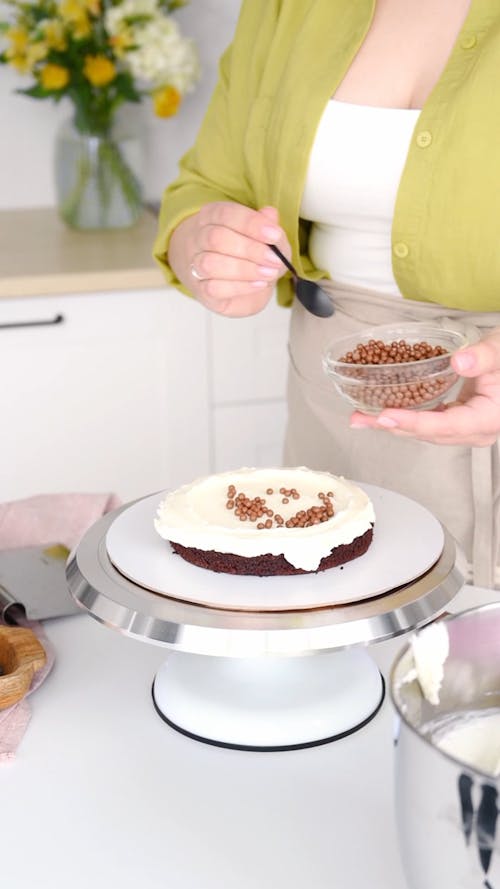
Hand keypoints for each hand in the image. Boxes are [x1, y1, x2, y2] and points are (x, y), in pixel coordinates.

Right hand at [169, 202, 291, 316]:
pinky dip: (239, 287)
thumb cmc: (252, 254)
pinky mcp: (201, 289)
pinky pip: (212, 288)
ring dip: (244, 270)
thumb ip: (269, 227)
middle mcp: (200, 237)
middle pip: (215, 238)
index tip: (274, 235)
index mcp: (213, 216)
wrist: (239, 286)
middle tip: (274, 259)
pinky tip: (258, 284)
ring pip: (210, 264)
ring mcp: (196, 264)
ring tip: (268, 273)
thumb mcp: (267, 238)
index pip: (225, 214)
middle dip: (249, 249)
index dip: (251, 223)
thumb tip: (270, 214)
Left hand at [349, 328, 499, 446]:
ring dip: (393, 424)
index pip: (444, 425)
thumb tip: (459, 361)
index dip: (412, 422)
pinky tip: (383, 412)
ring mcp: (468, 430)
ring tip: (361, 417)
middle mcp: (476, 431)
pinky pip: (429, 424)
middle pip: (428, 434)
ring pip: (425, 432)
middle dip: (391, 426)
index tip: (384, 415)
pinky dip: (405, 418)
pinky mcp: (459, 422)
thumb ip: (484, 356)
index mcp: (487, 419)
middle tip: (359, 418)